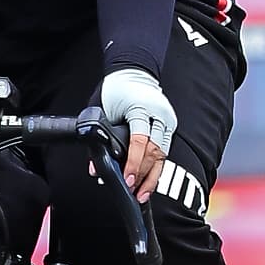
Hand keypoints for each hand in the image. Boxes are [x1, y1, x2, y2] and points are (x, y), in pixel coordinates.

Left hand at [99, 69, 176, 208]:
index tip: (127, 180)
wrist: (134, 71)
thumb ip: (99, 137)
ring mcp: (166, 120)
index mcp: (140, 108)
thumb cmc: (115, 89)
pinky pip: (165, 151)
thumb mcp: (102, 110)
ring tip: (142, 193)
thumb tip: (95, 168)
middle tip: (134, 192)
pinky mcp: (169, 125)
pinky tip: (148, 181)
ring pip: (164, 155)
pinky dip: (156, 168)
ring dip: (153, 177)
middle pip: (156, 152)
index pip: (139, 141)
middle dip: (145, 176)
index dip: (134, 163)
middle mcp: (158, 115)